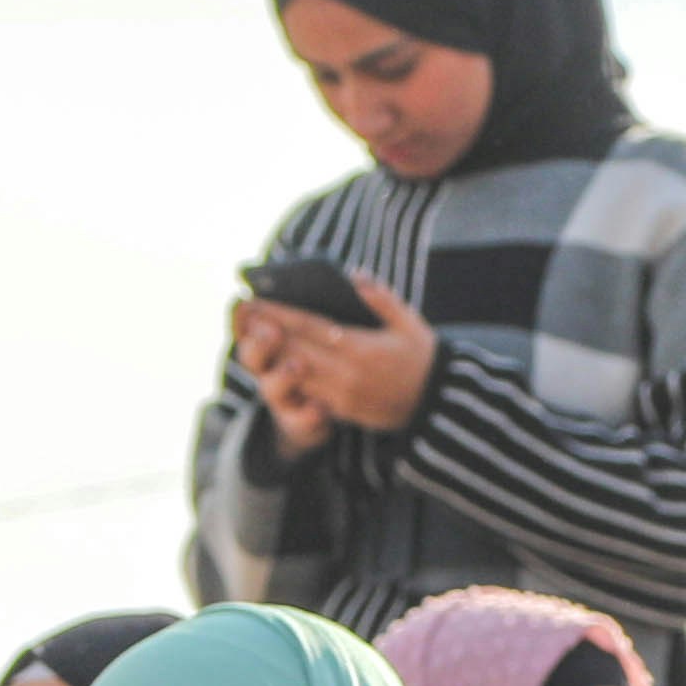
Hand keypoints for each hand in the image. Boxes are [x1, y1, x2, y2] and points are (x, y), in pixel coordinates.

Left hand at [229, 287, 443, 442]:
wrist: (440, 405)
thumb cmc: (425, 358)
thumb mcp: (409, 323)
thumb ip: (381, 298)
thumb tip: (354, 275)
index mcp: (360, 348)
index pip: (309, 327)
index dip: (279, 313)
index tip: (256, 299)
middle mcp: (347, 373)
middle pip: (296, 350)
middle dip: (268, 332)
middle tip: (245, 315)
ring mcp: (343, 395)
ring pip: (297, 373)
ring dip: (273, 356)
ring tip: (254, 337)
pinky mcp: (344, 411)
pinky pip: (309, 393)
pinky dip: (291, 378)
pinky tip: (277, 365)